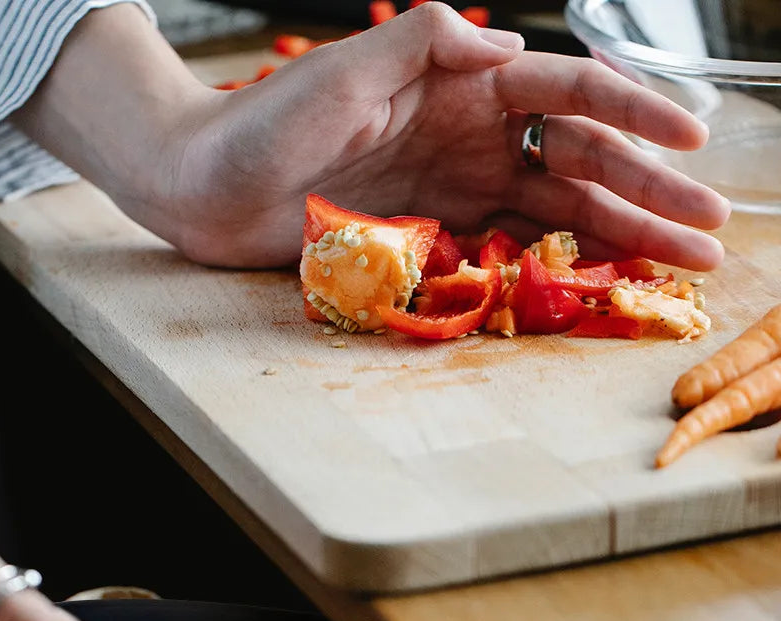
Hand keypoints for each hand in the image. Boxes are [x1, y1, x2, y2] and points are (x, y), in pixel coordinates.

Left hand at [15, 3, 729, 271]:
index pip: (568, 93)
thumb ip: (426, 43)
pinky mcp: (430, 233)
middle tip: (712, 230)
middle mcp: (470, 134)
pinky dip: (557, 261)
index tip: (693, 144)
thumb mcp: (345, 69)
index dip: (636, 114)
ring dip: (621, 234)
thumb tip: (509, 46)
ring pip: (556, 208)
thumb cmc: (263, 121)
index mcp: (462, 84)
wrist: (207, 187)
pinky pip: (508, 246)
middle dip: (650, 193)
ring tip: (681, 264)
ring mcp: (454, 187)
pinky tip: (602, 278)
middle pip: (580, 160)